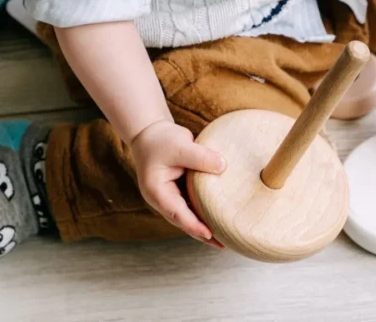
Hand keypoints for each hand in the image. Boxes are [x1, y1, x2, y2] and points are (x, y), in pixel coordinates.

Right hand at [130, 120, 225, 247]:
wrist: (150, 132)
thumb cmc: (161, 139)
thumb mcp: (180, 145)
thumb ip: (200, 156)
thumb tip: (223, 166)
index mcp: (157, 192)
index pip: (178, 213)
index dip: (194, 225)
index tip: (210, 235)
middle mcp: (162, 199)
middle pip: (184, 221)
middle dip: (202, 233)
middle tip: (224, 244)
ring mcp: (170, 196)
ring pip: (189, 215)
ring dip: (204, 224)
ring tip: (225, 235)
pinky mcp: (178, 190)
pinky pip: (192, 204)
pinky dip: (204, 210)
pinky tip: (219, 214)